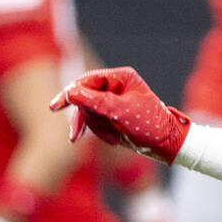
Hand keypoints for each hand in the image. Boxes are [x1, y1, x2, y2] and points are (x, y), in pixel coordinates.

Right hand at [51, 67, 190, 162]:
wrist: (167, 144)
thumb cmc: (150, 125)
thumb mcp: (121, 112)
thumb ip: (95, 101)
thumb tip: (71, 92)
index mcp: (121, 77)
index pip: (88, 80)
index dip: (70, 93)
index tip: (55, 107)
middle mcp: (116, 86)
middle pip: (84, 97)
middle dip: (86, 118)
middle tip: (75, 136)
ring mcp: (113, 101)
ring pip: (88, 112)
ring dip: (97, 128)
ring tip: (114, 137)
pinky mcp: (113, 115)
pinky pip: (96, 122)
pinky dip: (101, 132)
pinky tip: (113, 140)